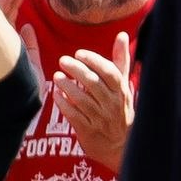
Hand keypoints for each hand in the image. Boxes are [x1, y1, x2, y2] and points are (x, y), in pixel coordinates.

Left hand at [55, 32, 137, 170]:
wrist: (120, 146)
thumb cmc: (120, 108)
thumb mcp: (124, 85)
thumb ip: (120, 59)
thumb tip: (123, 35)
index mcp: (121, 91)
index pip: (109, 73)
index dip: (94, 61)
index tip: (79, 53)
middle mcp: (112, 104)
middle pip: (93, 84)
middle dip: (77, 70)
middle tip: (62, 60)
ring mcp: (100, 119)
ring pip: (82, 99)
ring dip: (67, 86)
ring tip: (56, 76)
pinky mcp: (88, 131)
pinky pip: (74, 115)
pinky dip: (64, 103)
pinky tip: (56, 94)